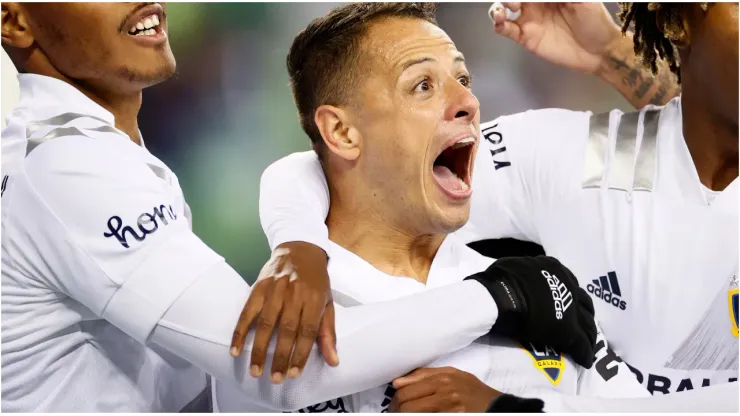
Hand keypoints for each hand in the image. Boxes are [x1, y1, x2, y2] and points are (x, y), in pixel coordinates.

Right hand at [230, 242, 338, 383]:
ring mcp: (275, 289)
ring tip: (255, 370)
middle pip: (286, 329)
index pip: (308, 331)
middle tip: (275, 379)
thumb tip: (334, 361)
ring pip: (266, 323)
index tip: (294, 374)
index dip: (300, 354)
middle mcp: (295, 294)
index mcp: (315, 299)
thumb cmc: (316, 281)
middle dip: (280, 356)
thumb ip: (328, 333)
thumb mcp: (328, 303)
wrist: (299, 249)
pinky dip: (240, 331)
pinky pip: (247, 312)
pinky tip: (235, 349)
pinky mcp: (259, 287)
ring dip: (258, 349)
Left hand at [389, 367, 500, 412]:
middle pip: (406, 403)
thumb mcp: (452, 374)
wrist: (495, 406)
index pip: (405, 389)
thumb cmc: (472, 389)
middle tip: (395, 413)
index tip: (394, 404)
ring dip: (403, 415)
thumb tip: (398, 381)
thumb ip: (425, 374)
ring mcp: (447, 408)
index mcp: (442, 379)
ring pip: (413, 413)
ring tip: (402, 415)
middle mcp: (444, 393)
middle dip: (396, 409)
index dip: (395, 399)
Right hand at [465, 256, 596, 367]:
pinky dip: (584, 353)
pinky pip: (582, 345)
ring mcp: (571, 309)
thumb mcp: (516, 265)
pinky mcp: (569, 331)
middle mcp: (568, 287)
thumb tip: (522, 274)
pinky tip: (585, 361)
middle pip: (585, 304)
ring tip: (588, 345)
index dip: (570, 295)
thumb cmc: (502, 278)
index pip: (569, 284)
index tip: (569, 303)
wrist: (503, 295)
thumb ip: (526, 270)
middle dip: (586, 314)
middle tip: (583, 324)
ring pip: (589, 326)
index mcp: (555, 269)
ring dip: (589, 335)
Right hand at [490, 2, 622, 74]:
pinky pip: (506, 29)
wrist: (598, 51)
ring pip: (503, 9)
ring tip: (501, 12)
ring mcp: (529, 20)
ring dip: (497, 7)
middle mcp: (536, 3)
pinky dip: (498, 25)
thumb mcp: (583, 1)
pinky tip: (500, 23)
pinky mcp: (526, 38)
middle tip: (515, 2)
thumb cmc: (595, 21)